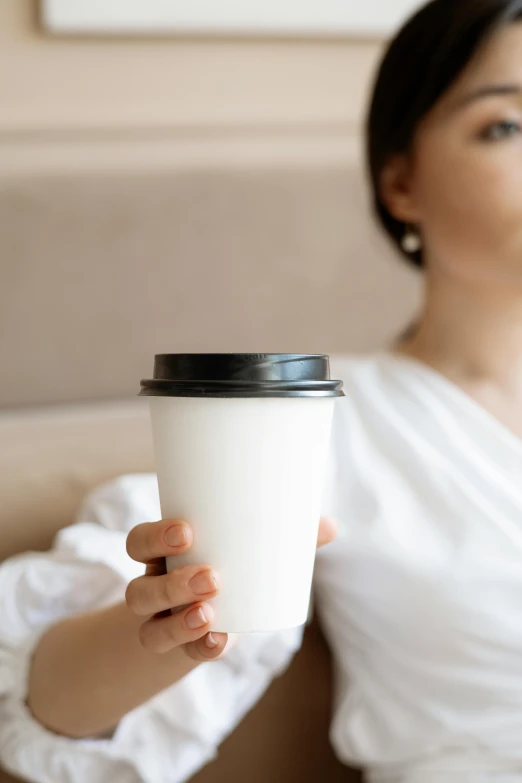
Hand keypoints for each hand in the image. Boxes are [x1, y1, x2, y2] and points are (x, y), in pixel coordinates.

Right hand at [125, 516, 336, 662]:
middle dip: (172, 585)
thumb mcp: (246, 551)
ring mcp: (162, 625)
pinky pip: (180, 655)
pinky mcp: (181, 650)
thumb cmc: (230, 568)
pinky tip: (220, 642)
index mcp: (163, 555)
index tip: (187, 531)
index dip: (155, 537)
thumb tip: (331, 525)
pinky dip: (200, 648)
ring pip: (149, 630)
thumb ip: (286, 537)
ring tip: (211, 614)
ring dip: (179, 623)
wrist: (207, 617)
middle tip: (212, 577)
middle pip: (139, 590)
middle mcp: (154, 589)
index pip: (139, 542)